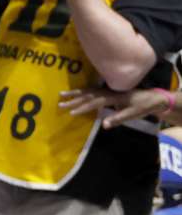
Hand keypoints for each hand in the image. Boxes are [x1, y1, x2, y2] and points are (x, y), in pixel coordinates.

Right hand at [60, 87, 175, 127]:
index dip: (82, 107)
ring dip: (75, 93)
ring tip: (62, 95)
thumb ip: (118, 118)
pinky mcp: (109, 91)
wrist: (153, 97)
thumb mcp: (133, 114)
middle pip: (88, 94)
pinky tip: (76, 94)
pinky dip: (82, 92)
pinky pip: (92, 90)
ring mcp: (108, 90)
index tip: (71, 113)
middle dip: (73, 99)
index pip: (94, 102)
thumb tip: (103, 125)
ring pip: (89, 91)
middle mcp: (108, 91)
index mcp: (113, 97)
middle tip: (60, 103)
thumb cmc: (143, 107)